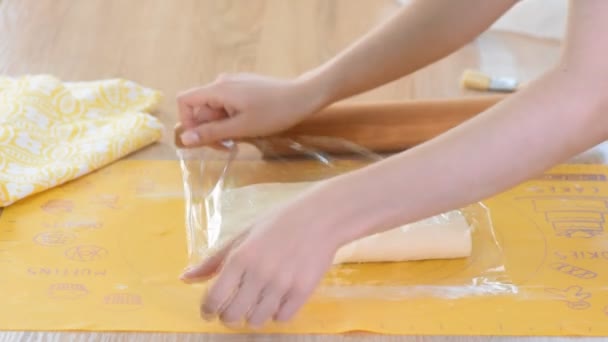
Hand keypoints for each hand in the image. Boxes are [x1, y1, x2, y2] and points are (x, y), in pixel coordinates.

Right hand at [176, 73, 326, 145]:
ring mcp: (234, 83)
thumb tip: (184, 139)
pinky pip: (228, 103)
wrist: (303, 97)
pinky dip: (232, 118)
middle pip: (201, 107)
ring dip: (222, 125)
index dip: (187, 121)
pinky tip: (248, 126)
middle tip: (229, 146)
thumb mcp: (241, 128)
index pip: (185, 100)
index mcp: (218, 89)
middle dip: (210, 129)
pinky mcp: (245, 86)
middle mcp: (222, 82)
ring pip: (216, 108)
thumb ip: (212, 133)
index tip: (202, 139)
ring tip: (242, 136)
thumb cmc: (274, 113)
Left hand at [179, 195, 338, 328]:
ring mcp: (282, 284)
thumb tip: (185, 278)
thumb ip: (214, 260)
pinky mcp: (303, 291)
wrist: (320, 217)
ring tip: (257, 303)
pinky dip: (277, 313)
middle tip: (233, 309)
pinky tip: (277, 300)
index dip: (207, 310)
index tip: (209, 311)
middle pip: (233, 315)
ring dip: (253, 316)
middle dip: (228, 316)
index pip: (213, 297)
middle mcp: (259, 273)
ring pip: (257, 320)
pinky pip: (282, 318)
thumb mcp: (242, 235)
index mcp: (240, 257)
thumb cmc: (278, 223)